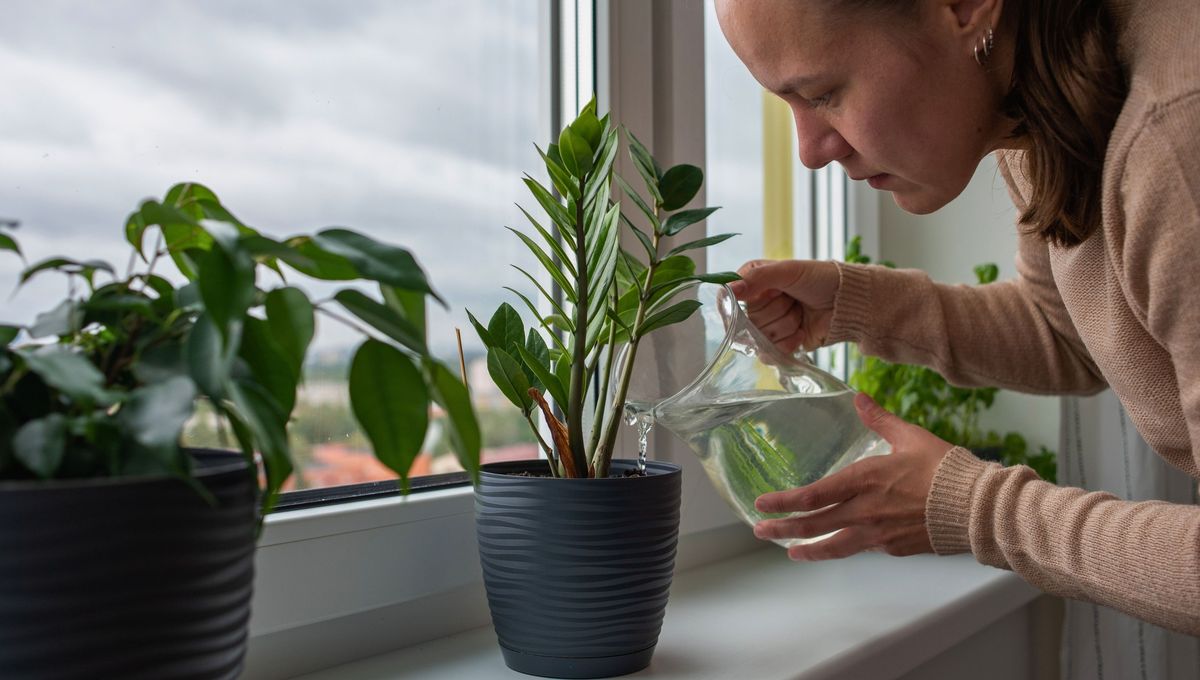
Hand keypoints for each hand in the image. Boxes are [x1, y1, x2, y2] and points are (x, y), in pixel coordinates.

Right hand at [727, 259, 839, 353]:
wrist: (847, 302)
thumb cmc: (820, 279)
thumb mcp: (788, 270)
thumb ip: (757, 278)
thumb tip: (730, 290)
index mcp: (752, 281)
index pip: (728, 298)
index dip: (744, 302)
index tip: (768, 295)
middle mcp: (756, 304)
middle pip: (747, 321)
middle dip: (776, 311)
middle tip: (794, 300)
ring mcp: (767, 325)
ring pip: (761, 338)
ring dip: (787, 325)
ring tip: (801, 312)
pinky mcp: (779, 344)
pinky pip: (771, 353)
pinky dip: (790, 343)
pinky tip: (802, 331)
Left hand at [752, 393, 952, 560]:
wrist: (978, 507)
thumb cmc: (946, 469)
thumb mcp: (910, 436)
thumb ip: (879, 419)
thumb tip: (859, 398)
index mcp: (865, 480)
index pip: (814, 495)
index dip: (785, 501)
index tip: (762, 504)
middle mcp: (866, 511)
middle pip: (815, 525)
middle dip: (784, 528)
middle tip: (760, 530)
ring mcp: (879, 533)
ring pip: (835, 546)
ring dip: (808, 549)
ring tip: (791, 552)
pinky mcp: (895, 547)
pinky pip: (864, 548)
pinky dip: (847, 547)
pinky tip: (839, 545)